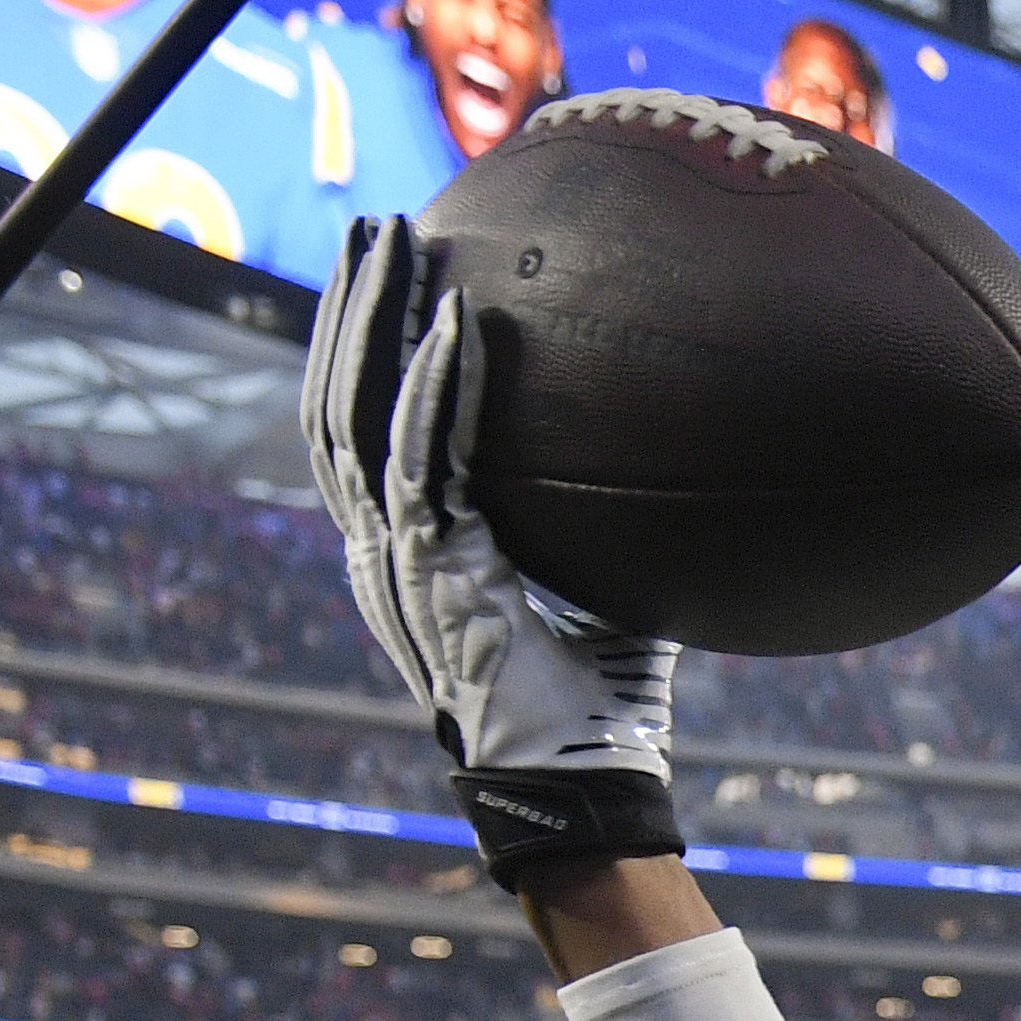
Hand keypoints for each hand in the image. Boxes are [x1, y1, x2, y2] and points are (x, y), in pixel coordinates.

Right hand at [301, 217, 684, 888]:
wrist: (583, 794)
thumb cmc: (602, 713)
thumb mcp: (609, 598)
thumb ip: (613, 531)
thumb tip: (680, 474)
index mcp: (409, 553)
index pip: (363, 428)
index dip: (365, 351)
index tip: (390, 280)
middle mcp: (383, 549)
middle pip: (340, 399)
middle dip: (353, 309)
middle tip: (376, 227)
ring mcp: (396, 560)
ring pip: (358, 413)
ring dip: (376, 321)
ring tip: (394, 241)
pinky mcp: (431, 573)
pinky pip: (422, 460)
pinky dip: (434, 389)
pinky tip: (451, 323)